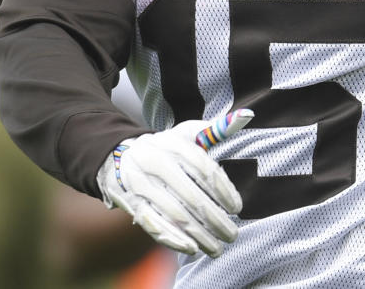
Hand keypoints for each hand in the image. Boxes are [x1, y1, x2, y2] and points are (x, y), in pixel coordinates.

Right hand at [97, 109, 252, 256]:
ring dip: (198, 235)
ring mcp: (142, 185)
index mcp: (174, 145)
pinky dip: (172, 239)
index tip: (237, 208)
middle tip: (233, 234)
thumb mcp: (188, 133)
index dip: (224, 191)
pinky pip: (153, 225)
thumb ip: (217, 128)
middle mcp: (156, 164)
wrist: (119, 156)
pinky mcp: (132, 203)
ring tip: (218, 247)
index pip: (205, 170)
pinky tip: (191, 248)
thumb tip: (246, 116)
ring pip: (174, 215)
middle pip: (192, 196)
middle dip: (215, 219)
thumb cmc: (166, 146)